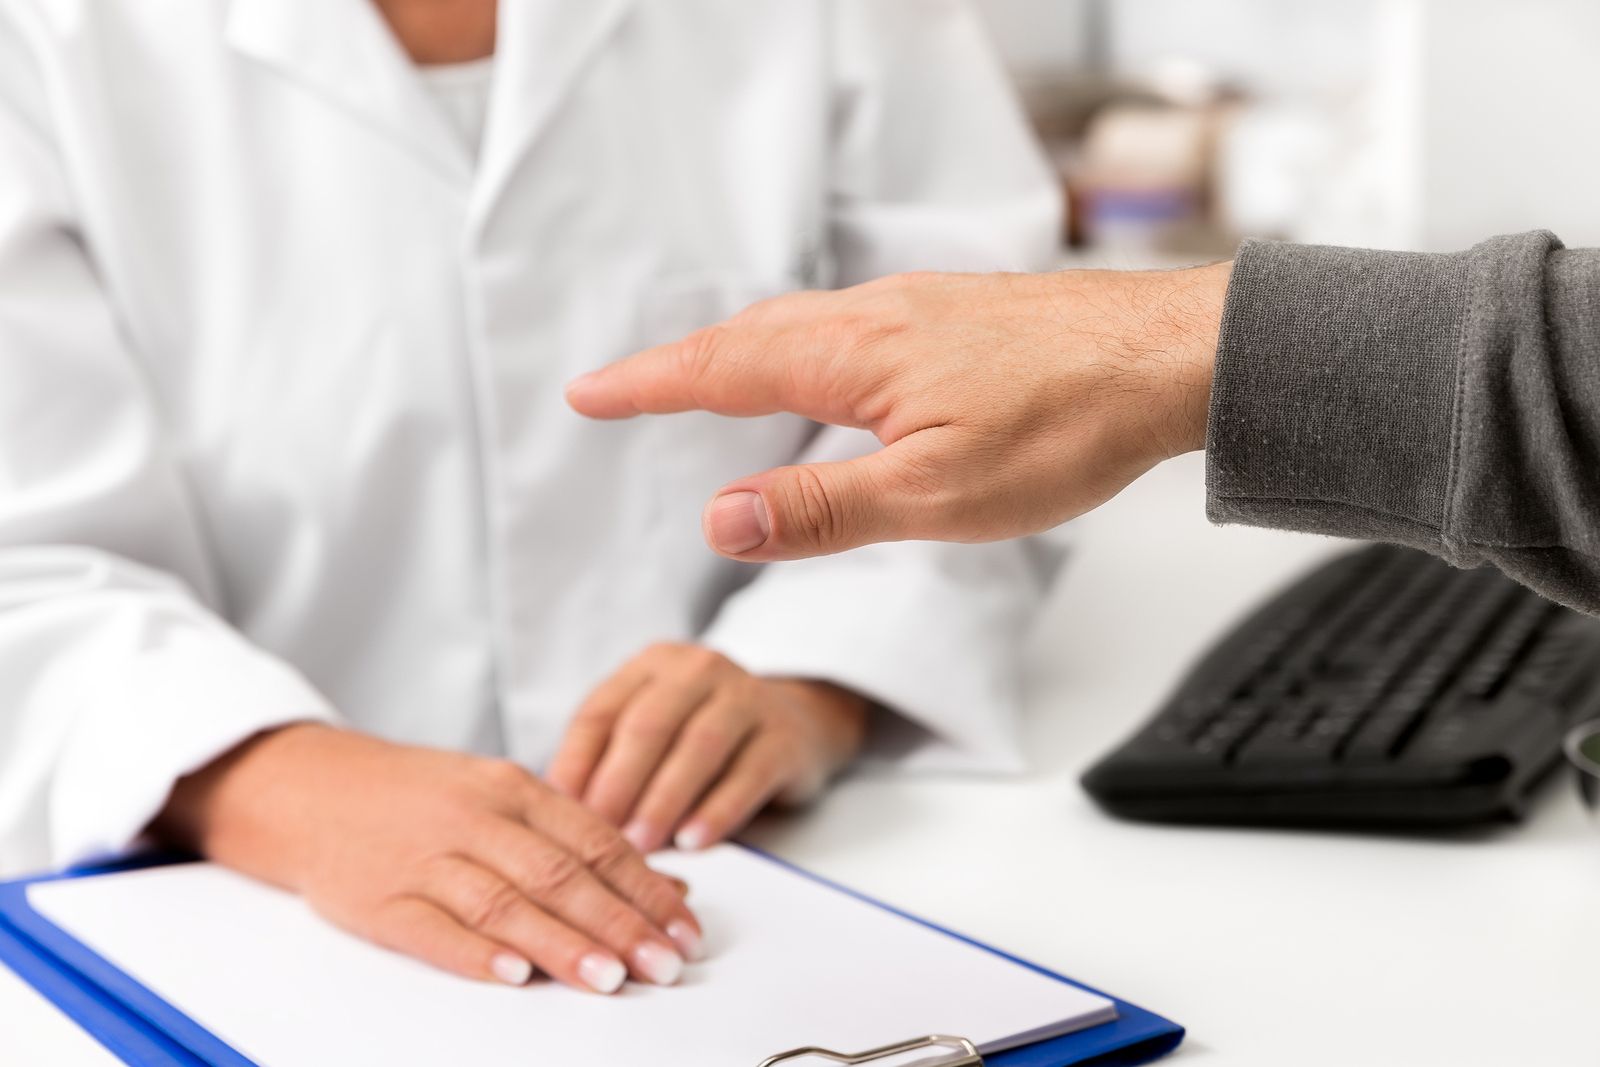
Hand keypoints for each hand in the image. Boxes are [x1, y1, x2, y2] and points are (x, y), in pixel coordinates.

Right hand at [149, 724, 701, 993]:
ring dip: (559, 944)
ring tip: (608, 978)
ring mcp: (424, 859)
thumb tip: (668, 886)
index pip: (594, 841)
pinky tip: (512, 976)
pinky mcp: (379, 901)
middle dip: (617, 923)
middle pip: (557, 873)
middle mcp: (474, 818)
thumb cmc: (423, 798)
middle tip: (661, 964)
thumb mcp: (503, 798)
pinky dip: (473, 953)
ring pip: (502, 902)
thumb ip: (580, 841)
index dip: (645, 888)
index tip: (685, 929)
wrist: (313, 787)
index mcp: (512, 788)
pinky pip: (431, 929)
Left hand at [546, 643, 868, 852]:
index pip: (601, 711)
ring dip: (664, 801)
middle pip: (648, 725)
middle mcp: (699, 670)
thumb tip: (559, 818)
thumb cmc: (703, 738)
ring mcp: (747, 697)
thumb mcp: (654, 734)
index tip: (555, 813)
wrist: (797, 722)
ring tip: (641, 847)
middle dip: (618, 785)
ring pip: (698, 747)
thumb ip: (610, 763)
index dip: (575, 764)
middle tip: (598, 837)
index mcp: (652, 666)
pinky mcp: (785, 736)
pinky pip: (748, 773)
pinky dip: (718, 811)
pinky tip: (694, 841)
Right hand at [566, 264, 1229, 559]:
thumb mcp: (936, 496)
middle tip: (622, 387)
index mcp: (854, 356)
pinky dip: (800, 347)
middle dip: (678, 364)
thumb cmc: (1065, 426)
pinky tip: (824, 371)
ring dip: (737, 353)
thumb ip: (821, 509)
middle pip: (749, 338)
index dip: (648, 383)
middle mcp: (875, 316)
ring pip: (801, 327)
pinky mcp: (954, 316)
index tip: (587, 392)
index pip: (721, 369)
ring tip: (703, 379)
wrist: (1170, 357)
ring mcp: (917, 309)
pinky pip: (847, 325)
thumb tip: (718, 520)